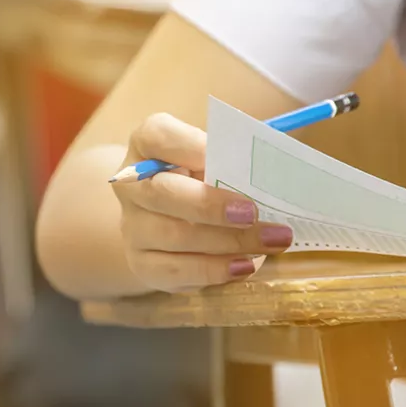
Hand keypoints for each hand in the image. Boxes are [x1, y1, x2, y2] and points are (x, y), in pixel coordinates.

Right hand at [112, 113, 292, 292]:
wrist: (164, 218)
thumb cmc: (199, 179)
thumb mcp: (212, 159)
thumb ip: (232, 160)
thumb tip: (274, 174)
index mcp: (147, 145)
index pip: (156, 135)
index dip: (188, 144)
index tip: (221, 154)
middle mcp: (132, 185)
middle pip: (161, 193)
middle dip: (210, 205)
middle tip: (253, 213)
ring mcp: (133, 227)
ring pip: (173, 236)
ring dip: (227, 242)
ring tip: (270, 241)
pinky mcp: (142, 263)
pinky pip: (174, 271)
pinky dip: (213, 270)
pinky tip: (244, 266)